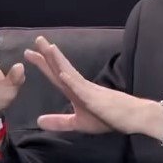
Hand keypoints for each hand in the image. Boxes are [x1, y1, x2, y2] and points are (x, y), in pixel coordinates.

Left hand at [25, 37, 162, 139]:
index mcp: (75, 91)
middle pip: (61, 68)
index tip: (29, 53)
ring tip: (48, 47)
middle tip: (36, 39)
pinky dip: (72, 81)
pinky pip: (82, 89)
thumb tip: (39, 121)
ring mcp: (89, 90)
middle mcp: (80, 86)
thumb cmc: (108, 118)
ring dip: (59, 61)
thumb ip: (60, 121)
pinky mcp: (96, 99)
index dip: (43, 64)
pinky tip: (62, 74)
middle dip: (47, 55)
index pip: (56, 75)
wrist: (132, 118)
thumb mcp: (79, 123)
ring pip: (71, 73)